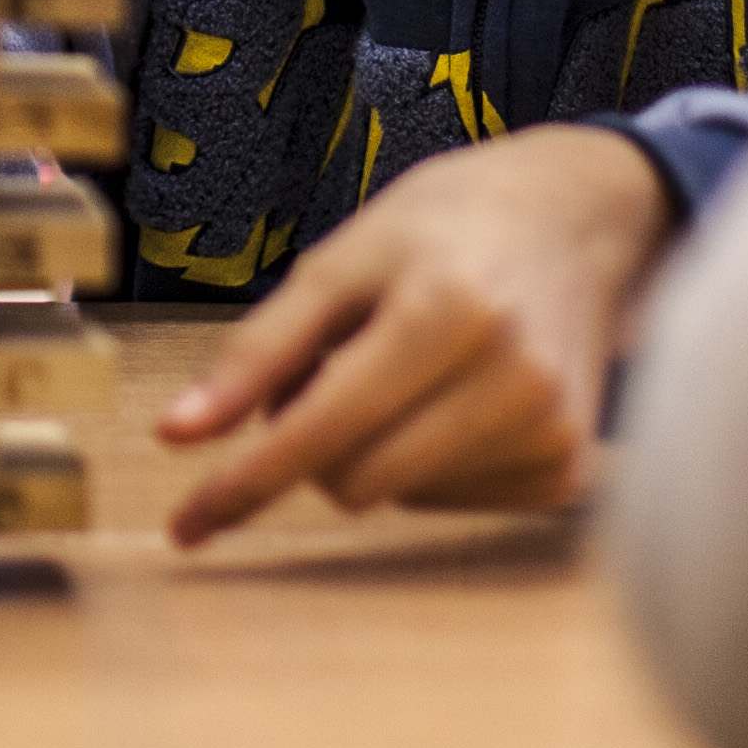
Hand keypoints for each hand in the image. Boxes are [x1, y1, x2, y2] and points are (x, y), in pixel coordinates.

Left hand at [154, 123, 671, 545]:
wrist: (572, 222)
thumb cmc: (439, 233)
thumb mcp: (341, 262)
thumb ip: (258, 350)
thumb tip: (175, 434)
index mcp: (447, 310)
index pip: (323, 429)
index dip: (246, 481)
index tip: (188, 525)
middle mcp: (512, 377)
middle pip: (354, 480)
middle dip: (314, 445)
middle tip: (328, 371)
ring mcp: (550, 430)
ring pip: (397, 497)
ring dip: (371, 450)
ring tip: (401, 369)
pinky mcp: (566, 467)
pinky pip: (447, 503)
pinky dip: (425, 463)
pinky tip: (452, 398)